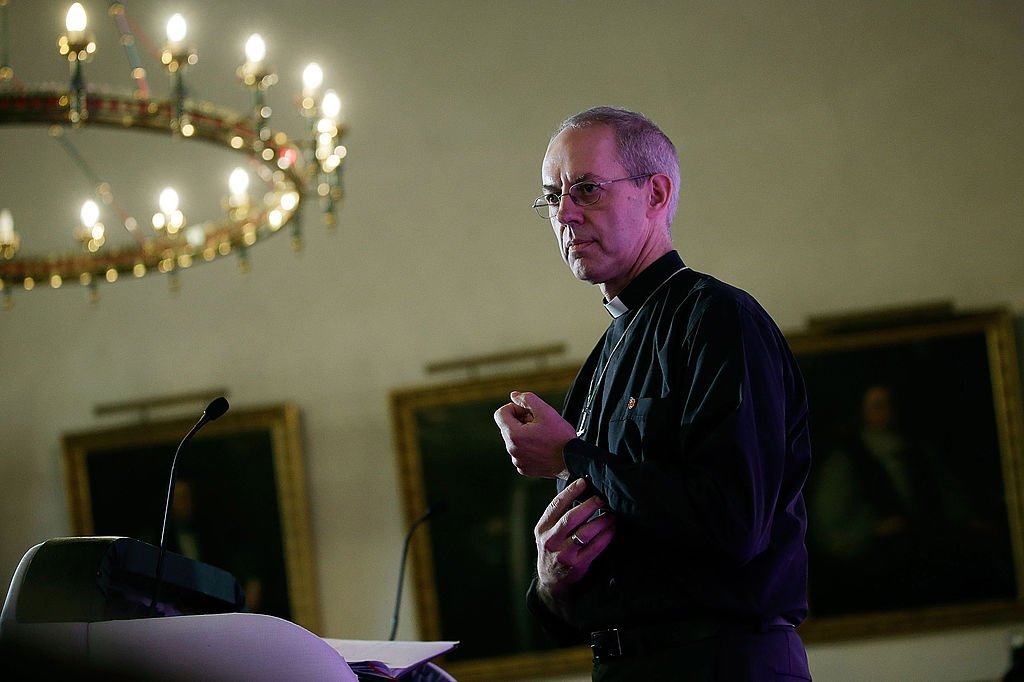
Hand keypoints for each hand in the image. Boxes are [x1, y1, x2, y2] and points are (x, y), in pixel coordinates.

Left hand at [494, 391, 577, 478]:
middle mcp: (512, 450)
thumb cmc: (561, 437)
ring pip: (514, 441)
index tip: (528, 412)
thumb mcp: (545, 411)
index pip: (500, 414)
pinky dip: (528, 448)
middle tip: (538, 423)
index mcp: (514, 435)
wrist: (574, 460)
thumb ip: (527, 399)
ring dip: (524, 435)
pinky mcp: (524, 469)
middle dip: (520, 421)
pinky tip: (543, 446)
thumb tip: (514, 396)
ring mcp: (518, 461)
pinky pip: (521, 453)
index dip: (514, 408)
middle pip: (507, 427)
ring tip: (542, 436)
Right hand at [534, 479, 615, 606]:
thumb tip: (581, 488)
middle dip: (589, 505)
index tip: (583, 481)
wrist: (551, 579)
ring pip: (585, 533)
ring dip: (601, 520)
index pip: (556, 505)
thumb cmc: (552, 547)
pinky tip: (612, 528)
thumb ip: (559, 514)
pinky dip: (606, 536)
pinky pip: (596, 547)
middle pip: (571, 518)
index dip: (570, 492)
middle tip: (601, 498)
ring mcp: (564, 553)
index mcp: (543, 528)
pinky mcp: (578, 565)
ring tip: (611, 514)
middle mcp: (551, 540)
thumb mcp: (547, 531)